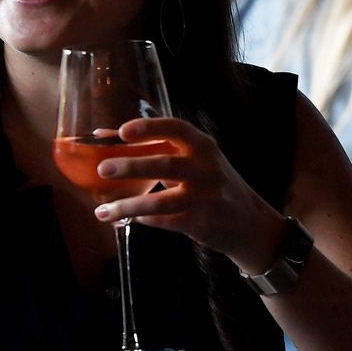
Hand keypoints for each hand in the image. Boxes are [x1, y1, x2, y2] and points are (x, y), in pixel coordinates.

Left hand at [92, 116, 287, 271]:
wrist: (250, 222)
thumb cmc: (211, 183)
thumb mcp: (194, 159)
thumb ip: (154, 146)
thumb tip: (102, 135)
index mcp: (202, 146)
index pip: (176, 128)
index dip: (149, 128)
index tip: (123, 132)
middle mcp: (206, 168)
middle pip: (164, 164)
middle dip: (131, 166)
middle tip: (102, 169)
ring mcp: (205, 196)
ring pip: (160, 201)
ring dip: (128, 206)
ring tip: (102, 211)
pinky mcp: (202, 222)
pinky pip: (165, 220)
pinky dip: (142, 220)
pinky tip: (125, 219)